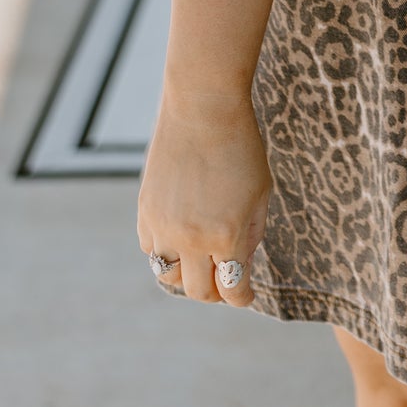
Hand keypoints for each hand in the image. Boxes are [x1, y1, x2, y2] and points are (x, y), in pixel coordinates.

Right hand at [137, 90, 270, 306]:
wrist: (202, 109)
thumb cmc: (241, 147)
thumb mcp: (261, 193)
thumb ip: (251, 234)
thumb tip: (240, 263)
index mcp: (226, 236)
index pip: (232, 290)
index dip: (241, 297)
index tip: (244, 295)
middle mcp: (191, 238)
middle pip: (199, 292)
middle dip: (216, 292)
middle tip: (226, 281)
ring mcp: (163, 226)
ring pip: (168, 276)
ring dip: (186, 275)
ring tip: (201, 262)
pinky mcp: (145, 211)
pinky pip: (151, 249)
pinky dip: (165, 252)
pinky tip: (180, 237)